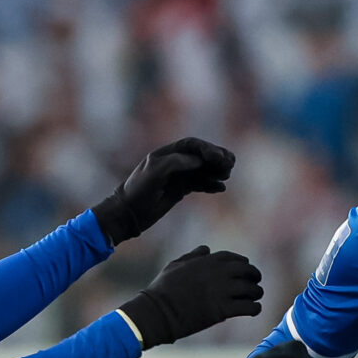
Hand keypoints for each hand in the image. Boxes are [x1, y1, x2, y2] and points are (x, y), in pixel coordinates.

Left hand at [92, 137, 235, 243]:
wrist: (128, 213)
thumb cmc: (138, 191)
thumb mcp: (155, 173)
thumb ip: (176, 162)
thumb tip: (198, 160)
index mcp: (166, 154)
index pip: (192, 145)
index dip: (207, 149)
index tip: (218, 158)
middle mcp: (173, 163)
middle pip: (200, 155)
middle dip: (216, 158)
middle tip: (230, 164)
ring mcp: (177, 177)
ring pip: (202, 170)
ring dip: (216, 171)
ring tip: (227, 176)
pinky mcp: (180, 190)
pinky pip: (199, 184)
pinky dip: (210, 185)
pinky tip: (220, 188)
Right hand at [120, 246, 263, 346]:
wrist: (158, 311)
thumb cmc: (163, 288)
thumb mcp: (175, 265)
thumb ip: (193, 256)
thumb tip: (206, 249)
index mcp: (208, 261)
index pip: (235, 259)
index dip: (243, 264)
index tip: (246, 270)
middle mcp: (219, 273)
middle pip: (247, 271)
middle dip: (254, 276)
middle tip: (255, 284)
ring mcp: (222, 291)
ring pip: (251, 289)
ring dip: (256, 293)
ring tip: (255, 298)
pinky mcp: (223, 310)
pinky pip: (248, 307)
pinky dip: (254, 308)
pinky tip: (254, 310)